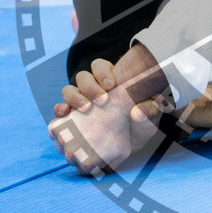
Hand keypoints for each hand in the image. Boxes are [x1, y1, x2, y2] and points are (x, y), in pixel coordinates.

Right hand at [48, 96, 132, 174]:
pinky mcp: (56, 127)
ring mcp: (63, 141)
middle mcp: (71, 155)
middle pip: (71, 158)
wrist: (112, 105)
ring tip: (84, 129)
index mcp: (86, 165)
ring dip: (69, 140)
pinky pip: (53, 133)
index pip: (81, 169)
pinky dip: (60, 129)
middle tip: (91, 136)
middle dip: (80, 150)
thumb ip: (109, 168)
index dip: (89, 159)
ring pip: (61, 146)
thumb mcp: (121, 155)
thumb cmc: (119, 130)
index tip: (96, 148)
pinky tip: (73, 124)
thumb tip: (99, 175)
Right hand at [51, 58, 172, 174]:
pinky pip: (60, 110)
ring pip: (69, 91)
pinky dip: (60, 111)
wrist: (130, 146)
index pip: (100, 66)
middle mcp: (93, 89)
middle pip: (83, 77)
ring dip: (74, 97)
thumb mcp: (151, 118)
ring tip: (86, 109)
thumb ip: (150, 111)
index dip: (103, 72)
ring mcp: (81, 103)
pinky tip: (66, 115)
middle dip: (90, 86)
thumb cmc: (142, 126)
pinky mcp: (72, 119)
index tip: (112, 85)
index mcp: (112, 81)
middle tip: (102, 100)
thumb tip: (137, 112)